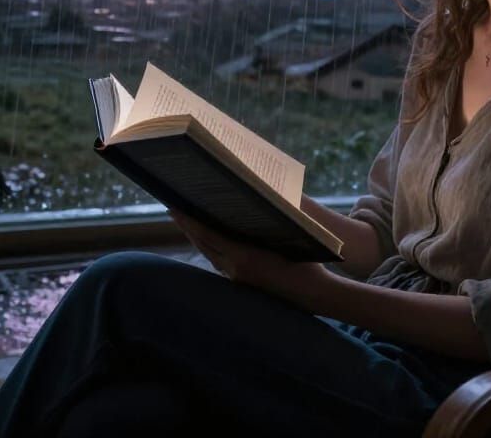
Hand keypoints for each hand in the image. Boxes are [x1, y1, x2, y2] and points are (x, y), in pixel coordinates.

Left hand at [169, 209, 330, 308]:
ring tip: (190, 220)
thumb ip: (266, 219)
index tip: (173, 208)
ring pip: (211, 255)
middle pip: (204, 245)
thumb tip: (256, 195)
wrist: (316, 294)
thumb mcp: (287, 235)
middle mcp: (236, 269)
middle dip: (188, 227)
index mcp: (243, 257)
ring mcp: (239, 278)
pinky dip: (212, 249)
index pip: (207, 235)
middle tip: (175, 208)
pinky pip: (221, 263)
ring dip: (199, 238)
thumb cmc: (307, 260)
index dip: (189, 221)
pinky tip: (212, 240)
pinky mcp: (244, 283)